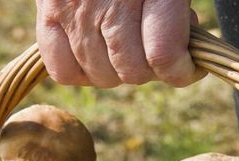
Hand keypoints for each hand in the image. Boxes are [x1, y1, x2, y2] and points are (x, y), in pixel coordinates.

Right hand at [35, 0, 201, 87]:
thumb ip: (177, 7)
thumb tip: (184, 47)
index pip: (163, 55)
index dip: (182, 71)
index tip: (189, 64)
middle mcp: (109, 0)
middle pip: (132, 71)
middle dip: (151, 69)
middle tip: (156, 45)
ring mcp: (75, 8)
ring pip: (101, 75)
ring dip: (120, 71)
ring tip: (128, 44)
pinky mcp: (49, 11)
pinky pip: (64, 69)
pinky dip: (84, 72)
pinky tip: (99, 56)